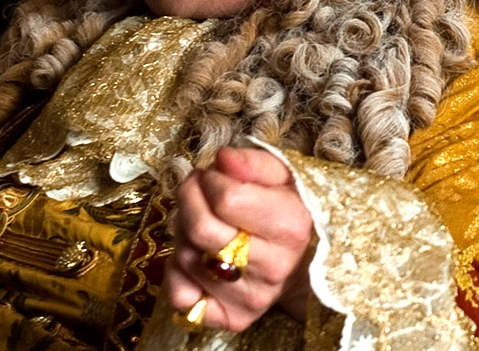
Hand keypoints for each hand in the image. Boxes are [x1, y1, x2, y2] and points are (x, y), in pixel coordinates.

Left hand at [167, 146, 313, 331]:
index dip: (211, 179)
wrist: (300, 258)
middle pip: (201, 228)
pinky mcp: (232, 319)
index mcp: (290, 226)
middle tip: (195, 188)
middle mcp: (274, 267)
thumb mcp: (279, 174)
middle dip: (189, 198)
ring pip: (187, 256)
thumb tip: (222, 159)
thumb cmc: (285, 207)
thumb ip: (251, 161)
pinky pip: (182, 295)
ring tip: (201, 217)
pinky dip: (177, 271)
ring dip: (183, 229)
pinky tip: (196, 252)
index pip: (226, 198)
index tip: (215, 174)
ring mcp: (253, 298)